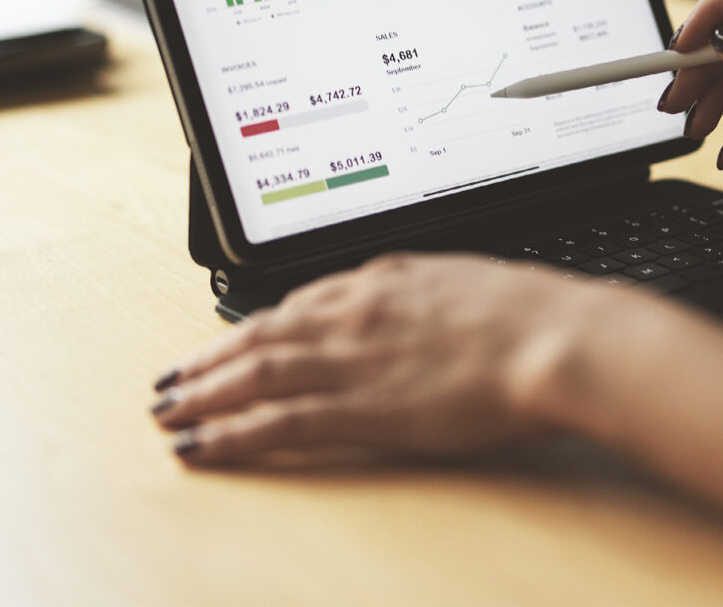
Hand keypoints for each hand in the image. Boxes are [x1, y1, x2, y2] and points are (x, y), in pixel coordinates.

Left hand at [149, 254, 590, 462]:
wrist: (553, 337)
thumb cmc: (534, 315)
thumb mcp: (473, 283)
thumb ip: (434, 293)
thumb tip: (430, 300)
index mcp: (384, 279)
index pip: (300, 303)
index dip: (257, 326)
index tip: (233, 340)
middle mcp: (354, 312)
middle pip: (260, 334)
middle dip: (210, 358)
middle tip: (174, 379)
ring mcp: (351, 359)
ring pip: (253, 374)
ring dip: (203, 392)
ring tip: (169, 410)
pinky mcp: (357, 407)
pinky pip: (274, 421)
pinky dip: (228, 433)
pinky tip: (200, 443)